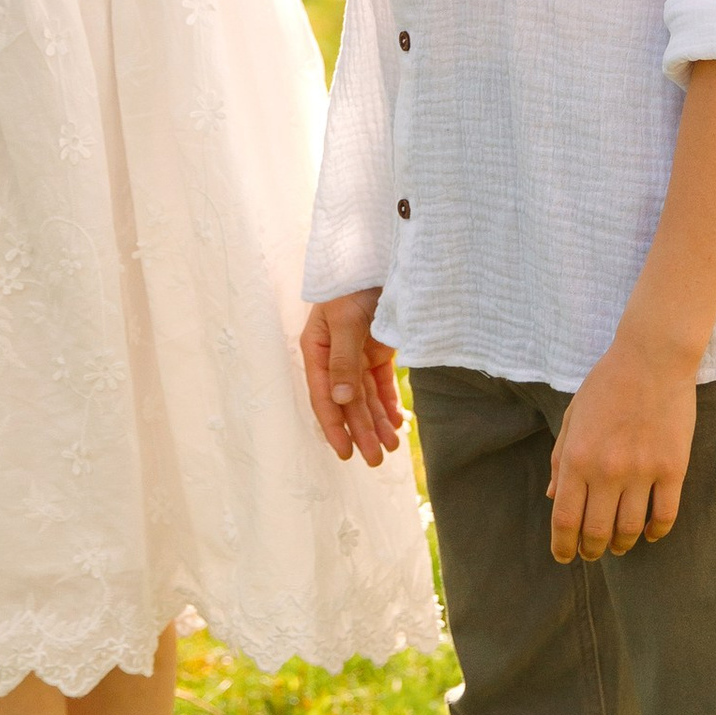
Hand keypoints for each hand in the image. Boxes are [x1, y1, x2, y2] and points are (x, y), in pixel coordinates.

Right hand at [301, 290, 402, 465]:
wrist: (377, 254)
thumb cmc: (352, 282)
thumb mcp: (345, 320)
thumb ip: (343, 360)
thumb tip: (343, 400)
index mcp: (317, 350)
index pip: (324, 396)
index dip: (334, 426)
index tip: (346, 453)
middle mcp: (334, 357)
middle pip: (348, 402)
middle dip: (362, 431)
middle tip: (377, 460)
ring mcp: (356, 354)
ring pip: (366, 397)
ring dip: (378, 422)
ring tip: (392, 448)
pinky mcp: (378, 349)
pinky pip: (381, 383)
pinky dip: (389, 403)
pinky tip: (398, 423)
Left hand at [547, 330, 696, 563]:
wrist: (652, 359)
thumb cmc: (607, 385)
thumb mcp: (573, 418)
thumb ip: (559, 459)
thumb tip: (551, 496)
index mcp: (576, 458)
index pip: (565, 519)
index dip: (563, 546)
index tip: (565, 556)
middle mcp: (607, 471)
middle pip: (596, 531)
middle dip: (591, 550)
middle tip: (592, 553)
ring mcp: (642, 472)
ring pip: (630, 529)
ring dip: (621, 544)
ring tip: (618, 544)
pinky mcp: (672, 469)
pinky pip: (664, 515)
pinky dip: (655, 532)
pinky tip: (648, 533)